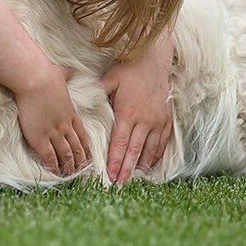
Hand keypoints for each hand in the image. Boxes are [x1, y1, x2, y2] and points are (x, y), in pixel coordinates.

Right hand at [15, 68, 90, 176]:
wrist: (34, 79)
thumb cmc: (45, 74)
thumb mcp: (61, 73)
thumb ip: (67, 74)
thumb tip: (71, 70)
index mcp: (71, 112)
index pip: (82, 134)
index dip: (86, 147)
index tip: (88, 156)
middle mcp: (65, 125)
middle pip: (76, 147)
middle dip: (80, 160)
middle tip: (83, 171)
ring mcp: (54, 132)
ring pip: (66, 154)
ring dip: (69, 166)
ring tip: (71, 175)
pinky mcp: (40, 137)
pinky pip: (49, 156)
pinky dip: (53, 166)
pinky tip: (55, 174)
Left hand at [100, 33, 174, 184]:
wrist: (154, 59)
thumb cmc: (128, 69)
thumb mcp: (109, 80)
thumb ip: (97, 95)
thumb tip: (79, 105)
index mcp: (127, 113)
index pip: (119, 143)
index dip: (115, 161)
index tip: (110, 175)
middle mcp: (144, 120)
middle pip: (134, 151)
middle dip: (126, 170)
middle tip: (119, 185)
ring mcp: (157, 121)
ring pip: (149, 150)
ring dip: (141, 166)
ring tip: (133, 180)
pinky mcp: (166, 119)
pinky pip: (162, 142)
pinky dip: (156, 155)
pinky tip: (149, 165)